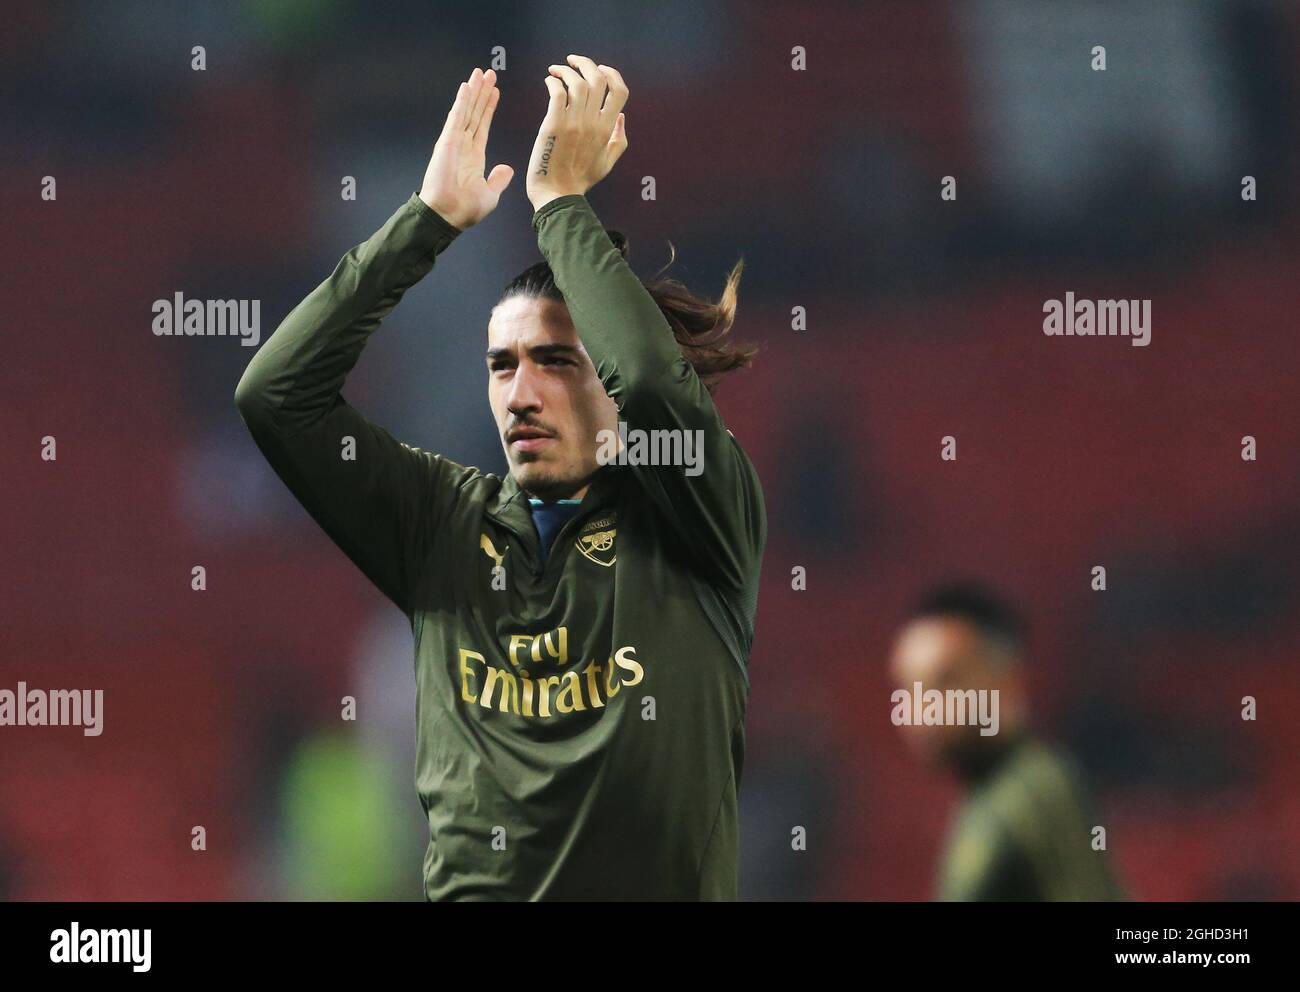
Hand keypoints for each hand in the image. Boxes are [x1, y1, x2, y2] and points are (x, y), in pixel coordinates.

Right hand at [419, 67, 513, 229]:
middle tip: (489, 74)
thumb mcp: (490, 194)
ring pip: (466, 110)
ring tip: (480, 73)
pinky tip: (467, 86)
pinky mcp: (447, 142)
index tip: (496, 92)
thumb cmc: (464, 210)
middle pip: (475, 112)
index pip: (483, 126)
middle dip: (482, 93)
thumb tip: (508, 168)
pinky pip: (456, 117)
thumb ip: (499, 179)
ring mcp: (454, 142)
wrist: (448, 216)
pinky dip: (462, 101)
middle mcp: (464, 146)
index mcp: (474, 157)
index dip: (489, 108)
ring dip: (473, 91)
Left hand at [526, 55, 627, 210]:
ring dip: (566, 70)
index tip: (600, 69)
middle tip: (573, 61)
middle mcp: (593, 123)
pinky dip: (553, 82)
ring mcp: (574, 123)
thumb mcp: (607, 163)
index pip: (620, 91)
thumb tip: (622, 116)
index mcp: (607, 130)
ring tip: (556, 70)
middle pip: (598, 79)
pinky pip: (557, 93)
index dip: (611, 74)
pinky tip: (548, 82)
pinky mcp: (553, 125)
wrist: (556, 195)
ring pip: (577, 82)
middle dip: (586, 63)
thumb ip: (618, 140)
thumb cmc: (579, 181)